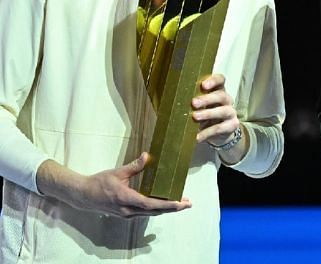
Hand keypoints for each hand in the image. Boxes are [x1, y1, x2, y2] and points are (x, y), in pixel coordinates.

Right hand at [47, 154, 191, 217]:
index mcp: (126, 198)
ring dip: (166, 210)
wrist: (82, 195)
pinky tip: (164, 205)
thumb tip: (147, 156)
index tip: (181, 203)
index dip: (168, 204)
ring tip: (180, 204)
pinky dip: (156, 210)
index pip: (151, 204)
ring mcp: (126, 214)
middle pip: (155, 211)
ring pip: (150, 214)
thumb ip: (134, 166)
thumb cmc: (99, 182)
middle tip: (188, 204)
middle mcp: (128, 210)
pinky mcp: (124, 214)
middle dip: (173, 208)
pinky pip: (144, 214)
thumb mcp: (117, 172)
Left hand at [193, 74, 239, 147]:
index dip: (214, 81)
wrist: (220, 132)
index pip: (220, 80)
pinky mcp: (232, 126)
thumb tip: (166, 100)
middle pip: (221, 95)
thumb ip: (189, 101)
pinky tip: (197, 136)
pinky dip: (207, 132)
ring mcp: (231, 112)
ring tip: (195, 117)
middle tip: (194, 103)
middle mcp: (226, 100)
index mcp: (218, 91)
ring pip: (224, 111)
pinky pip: (220, 128)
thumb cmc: (204, 115)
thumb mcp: (199, 106)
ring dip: (208, 113)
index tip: (203, 85)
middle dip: (207, 99)